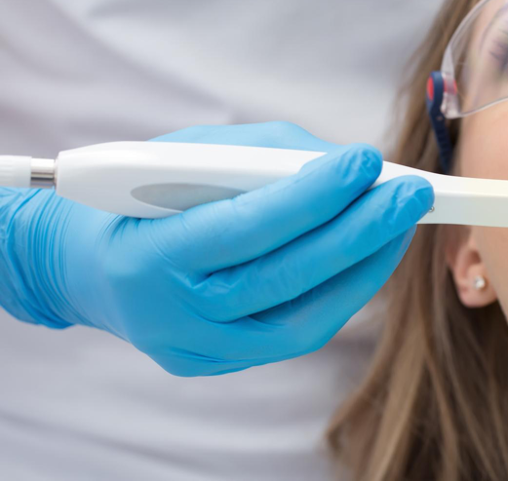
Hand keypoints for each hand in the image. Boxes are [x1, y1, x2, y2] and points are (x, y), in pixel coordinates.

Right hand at [0, 122, 432, 375]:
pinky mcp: (222, 361)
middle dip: (359, 231)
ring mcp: (200, 349)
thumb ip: (263, 158)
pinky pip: (297, 332)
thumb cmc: (137, 195)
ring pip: (302, 318)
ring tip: (402, 221)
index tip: (365, 159)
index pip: (243, 228)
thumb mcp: (184, 156)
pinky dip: (342, 292)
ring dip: (364, 266)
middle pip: (284, 278)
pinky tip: (372, 255)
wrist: (85, 265)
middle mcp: (173, 316)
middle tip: (411, 192)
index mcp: (147, 255)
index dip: (310, 195)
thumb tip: (348, 166)